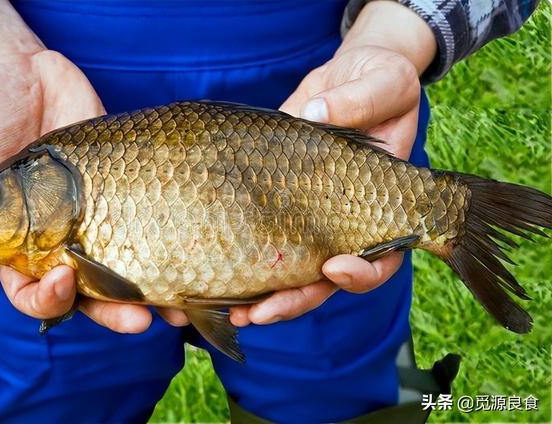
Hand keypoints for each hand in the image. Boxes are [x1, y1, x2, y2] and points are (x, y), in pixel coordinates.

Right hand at [0, 46, 161, 332]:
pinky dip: (171, 242)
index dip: (48, 299)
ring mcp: (97, 213)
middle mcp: (61, 237)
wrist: (18, 68)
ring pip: (127, 266)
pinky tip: (193, 255)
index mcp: (17, 244)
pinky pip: (149, 220)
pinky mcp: (124, 187)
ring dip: (153, 292)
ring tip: (179, 307)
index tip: (63, 279)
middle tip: (140, 320)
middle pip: (90, 292)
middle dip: (114, 312)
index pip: (33, 291)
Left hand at [229, 1, 435, 325]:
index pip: (379, 257)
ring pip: (285, 268)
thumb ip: (360, 101)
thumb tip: (317, 113)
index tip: (336, 268)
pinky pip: (254, 234)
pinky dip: (234, 256)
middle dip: (291, 300)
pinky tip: (205, 269)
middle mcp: (339, 222)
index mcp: (379, 208)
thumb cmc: (380, 81)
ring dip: (256, 293)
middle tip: (258, 314)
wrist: (348, 79)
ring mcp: (303, 215)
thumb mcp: (382, 82)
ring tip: (223, 308)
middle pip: (321, 280)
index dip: (361, 273)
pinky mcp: (271, 198)